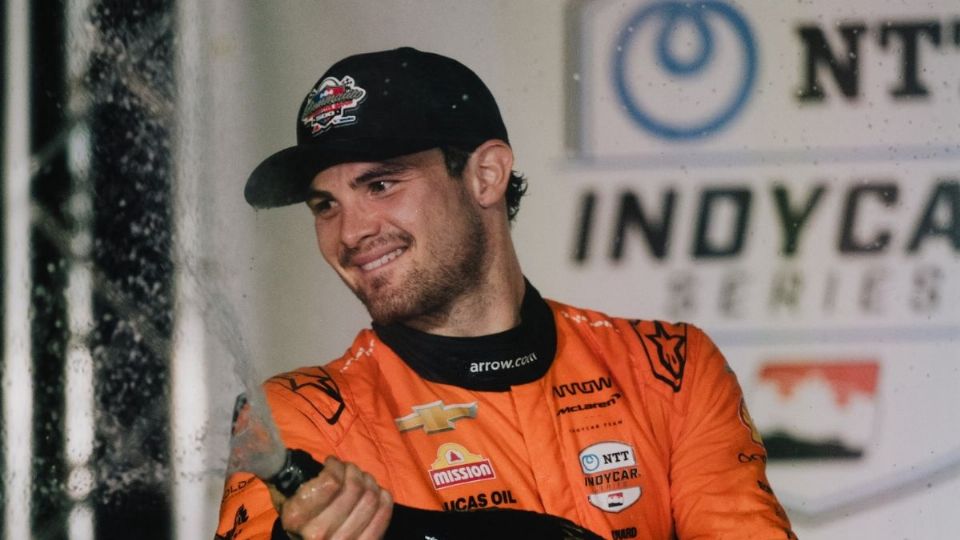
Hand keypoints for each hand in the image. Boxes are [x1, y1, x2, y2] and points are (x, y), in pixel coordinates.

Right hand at [270, 456, 392, 539]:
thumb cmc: (296, 516)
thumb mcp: (284, 498)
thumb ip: (284, 474)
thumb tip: (271, 446)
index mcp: (296, 518)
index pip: (331, 482)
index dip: (336, 466)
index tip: (332, 463)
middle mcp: (318, 535)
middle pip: (354, 488)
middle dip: (353, 471)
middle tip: (349, 469)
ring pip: (370, 499)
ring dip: (369, 482)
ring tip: (361, 479)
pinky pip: (383, 515)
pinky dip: (383, 498)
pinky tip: (376, 492)